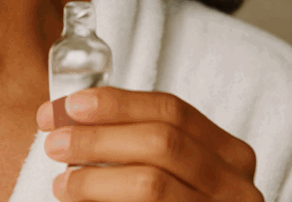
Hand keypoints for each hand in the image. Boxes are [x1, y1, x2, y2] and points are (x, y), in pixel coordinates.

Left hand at [37, 87, 262, 201]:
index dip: (115, 104)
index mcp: (228, 156)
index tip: (68, 105)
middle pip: (162, 141)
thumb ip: (135, 146)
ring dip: (96, 179)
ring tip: (62, 182)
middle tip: (55, 142)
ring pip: (152, 183)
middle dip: (99, 138)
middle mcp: (236, 186)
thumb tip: (67, 118)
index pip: (171, 110)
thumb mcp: (170, 174)